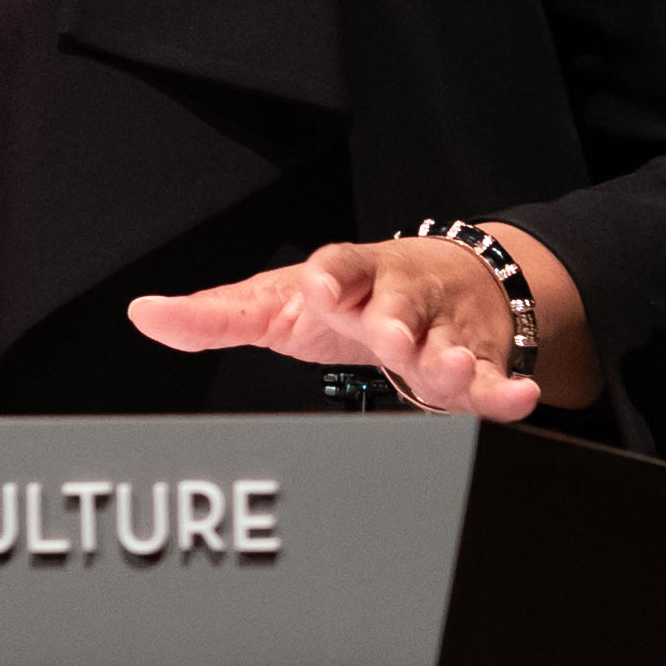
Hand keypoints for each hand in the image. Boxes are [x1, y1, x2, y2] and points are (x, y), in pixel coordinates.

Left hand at [126, 232, 575, 420]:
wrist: (439, 284)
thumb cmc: (345, 297)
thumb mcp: (276, 304)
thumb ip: (214, 316)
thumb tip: (144, 314)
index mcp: (344, 276)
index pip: (336, 265)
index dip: (328, 274)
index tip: (318, 282)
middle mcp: (395, 296)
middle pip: (395, 304)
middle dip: (393, 320)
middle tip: (389, 336)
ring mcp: (438, 327)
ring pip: (445, 341)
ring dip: (447, 355)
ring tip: (445, 368)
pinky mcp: (476, 362)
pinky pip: (492, 378)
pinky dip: (507, 391)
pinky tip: (521, 399)